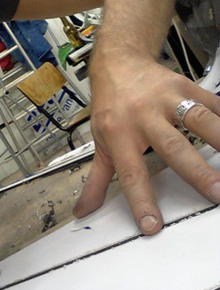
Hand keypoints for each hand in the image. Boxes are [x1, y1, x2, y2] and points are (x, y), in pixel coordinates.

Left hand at [73, 58, 219, 234]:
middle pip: (172, 146)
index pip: (130, 173)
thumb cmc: (109, 106)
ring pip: (198, 118)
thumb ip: (95, 180)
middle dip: (196, 172)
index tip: (152, 225)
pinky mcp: (186, 86)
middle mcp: (142, 116)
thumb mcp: (98, 142)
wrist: (118, 65)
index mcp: (119, 134)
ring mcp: (166, 99)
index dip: (141, 200)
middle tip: (217, 194)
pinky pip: (213, 102)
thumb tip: (83, 209)